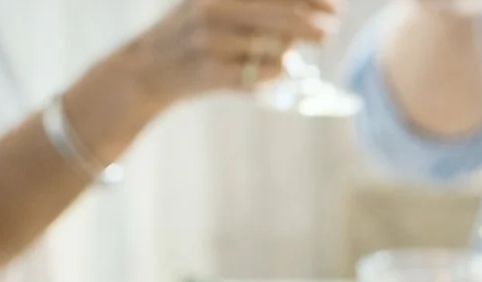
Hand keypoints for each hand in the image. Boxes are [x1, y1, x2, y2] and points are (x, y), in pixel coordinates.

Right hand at [122, 0, 342, 104]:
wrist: (148, 69)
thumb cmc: (192, 33)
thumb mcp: (214, 4)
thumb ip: (254, 5)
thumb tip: (308, 7)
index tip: (333, 5)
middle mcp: (211, 10)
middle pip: (279, 14)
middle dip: (313, 22)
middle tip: (331, 28)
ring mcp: (210, 42)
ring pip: (272, 46)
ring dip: (295, 46)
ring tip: (313, 42)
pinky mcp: (211, 73)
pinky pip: (259, 74)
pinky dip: (276, 72)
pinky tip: (280, 69)